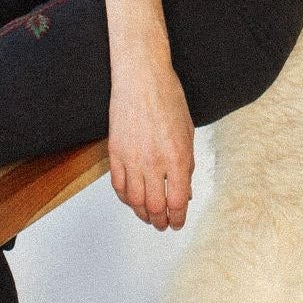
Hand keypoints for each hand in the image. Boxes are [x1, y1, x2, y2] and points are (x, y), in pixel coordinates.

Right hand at [107, 69, 194, 229]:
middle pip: (155, 206)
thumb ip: (187, 164)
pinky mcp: (115, 153)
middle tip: (163, 224)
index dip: (178, 217)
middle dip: (160, 221)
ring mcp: (132, 158)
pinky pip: (118, 186)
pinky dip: (125, 198)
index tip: (178, 222)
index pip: (177, 201)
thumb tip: (184, 190)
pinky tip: (132, 200)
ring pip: (135, 201)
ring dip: (143, 214)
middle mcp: (154, 161)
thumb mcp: (187, 132)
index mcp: (177, 156)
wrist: (142, 78)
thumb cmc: (168, 98)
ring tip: (149, 217)